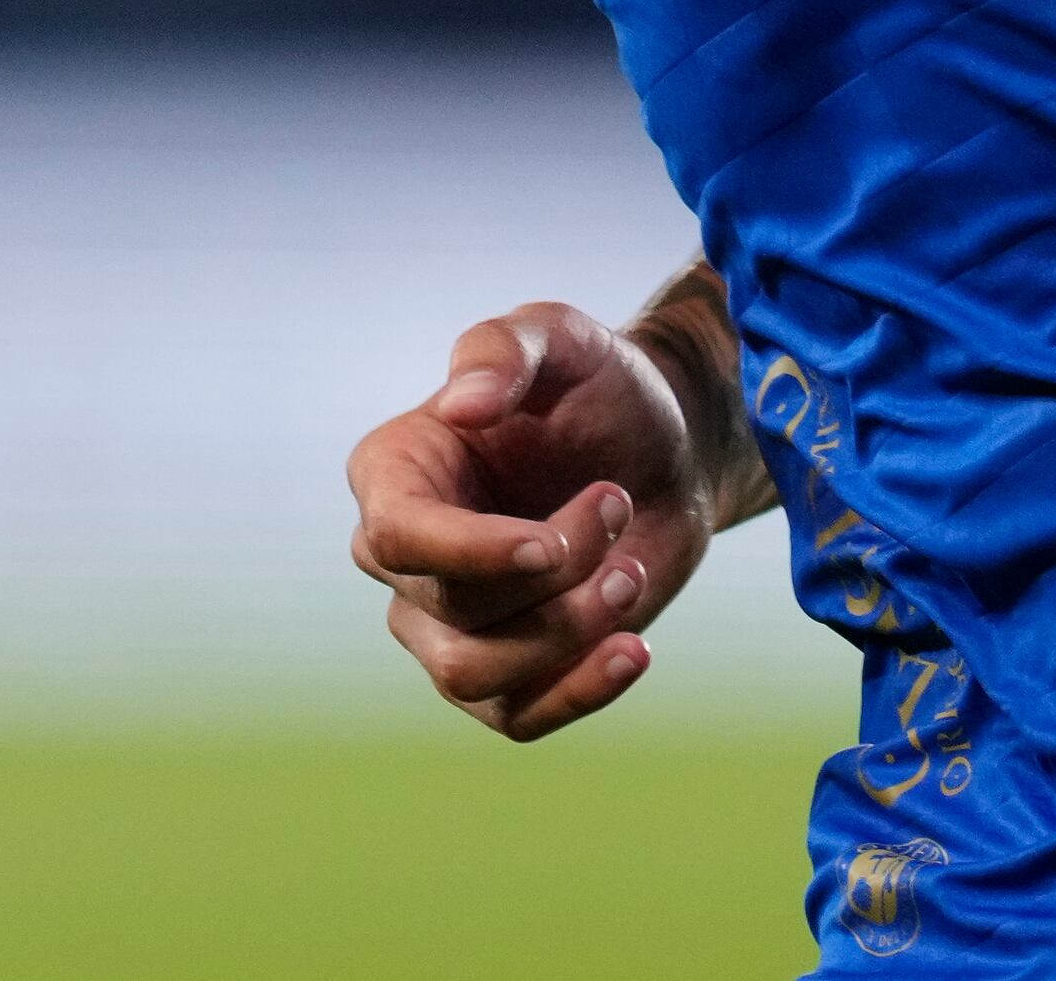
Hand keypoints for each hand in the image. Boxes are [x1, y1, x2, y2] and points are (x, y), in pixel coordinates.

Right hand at [344, 302, 721, 741]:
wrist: (662, 452)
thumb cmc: (598, 386)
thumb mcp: (561, 337)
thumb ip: (503, 349)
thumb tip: (459, 404)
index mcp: (392, 472)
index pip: (399, 538)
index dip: (472, 554)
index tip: (551, 544)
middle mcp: (403, 556)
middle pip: (450, 610)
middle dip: (553, 572)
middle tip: (618, 502)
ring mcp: (445, 623)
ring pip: (475, 675)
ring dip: (568, 632)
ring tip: (631, 571)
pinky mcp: (505, 672)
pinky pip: (515, 718)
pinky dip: (578, 693)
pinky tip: (634, 648)